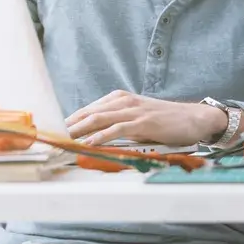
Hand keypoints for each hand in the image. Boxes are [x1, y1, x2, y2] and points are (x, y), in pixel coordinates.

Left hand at [64, 90, 228, 145]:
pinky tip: (88, 144)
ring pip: (98, 119)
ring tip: (62, 142)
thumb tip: (91, 139)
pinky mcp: (143, 122)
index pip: (86, 111)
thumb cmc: (164, 121)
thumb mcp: (136, 119)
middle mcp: (122, 101)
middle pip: (87, 114)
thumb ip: (115, 124)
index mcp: (118, 99)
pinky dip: (100, 137)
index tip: (52, 135)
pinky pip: (117, 129)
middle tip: (50, 140)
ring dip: (78, 132)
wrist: (193, 118)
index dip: (67, 123)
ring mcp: (133, 110)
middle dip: (66, 128)